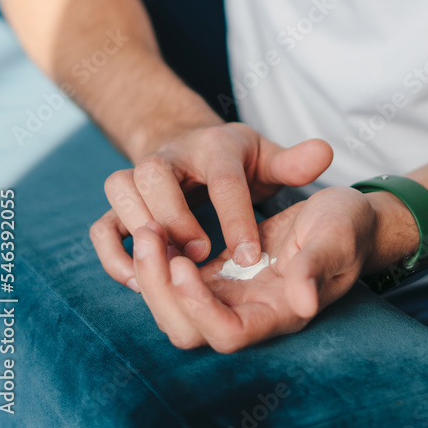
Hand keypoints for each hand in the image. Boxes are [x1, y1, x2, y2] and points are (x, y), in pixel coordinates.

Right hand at [90, 122, 332, 292]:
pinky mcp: (121, 207)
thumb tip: (325, 153)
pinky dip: (113, 253)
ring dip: (139, 228)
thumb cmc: (234, 159)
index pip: (223, 178)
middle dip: (174, 214)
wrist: (187, 146)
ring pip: (120, 188)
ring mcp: (139, 180)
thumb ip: (293, 163)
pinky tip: (140, 280)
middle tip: (202, 253)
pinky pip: (102, 226)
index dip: (236, 217)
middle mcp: (170, 157)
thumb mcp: (266, 155)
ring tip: (171, 264)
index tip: (251, 255)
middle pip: (154, 172)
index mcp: (214, 147)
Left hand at [128, 185, 409, 352]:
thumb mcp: (337, 236)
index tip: (182, 264)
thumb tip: (304, 302)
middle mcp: (250, 312)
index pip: (228, 334)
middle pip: (189, 329)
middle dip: (161, 290)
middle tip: (150, 236)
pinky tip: (155, 229)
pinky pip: (178, 282)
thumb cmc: (347, 225)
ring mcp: (232, 294)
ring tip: (147, 229)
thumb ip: (316, 267)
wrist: (345, 216)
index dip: (199, 307)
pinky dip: (160, 264)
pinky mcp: (221, 273)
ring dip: (154, 275)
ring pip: (176, 308)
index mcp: (280, 313)